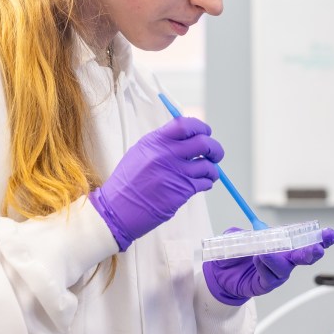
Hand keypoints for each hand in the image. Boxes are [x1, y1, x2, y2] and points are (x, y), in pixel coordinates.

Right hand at [90, 117, 223, 250]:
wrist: (118, 209)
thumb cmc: (128, 183)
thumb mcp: (140, 153)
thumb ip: (162, 143)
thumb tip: (187, 137)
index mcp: (155, 141)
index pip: (185, 125)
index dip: (200, 127)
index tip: (205, 132)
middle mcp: (167, 154)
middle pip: (204, 143)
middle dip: (215, 149)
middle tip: (215, 154)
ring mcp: (176, 173)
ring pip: (209, 166)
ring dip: (212, 170)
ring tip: (208, 173)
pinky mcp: (182, 191)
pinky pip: (205, 183)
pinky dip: (207, 183)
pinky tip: (201, 185)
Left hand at [203, 227, 333, 304]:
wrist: (221, 273)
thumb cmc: (235, 253)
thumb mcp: (236, 236)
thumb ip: (242, 231)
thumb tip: (248, 230)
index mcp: (283, 244)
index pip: (304, 239)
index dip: (320, 238)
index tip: (330, 234)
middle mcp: (285, 259)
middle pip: (304, 257)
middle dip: (313, 252)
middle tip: (316, 249)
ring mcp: (277, 272)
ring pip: (286, 268)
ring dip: (277, 259)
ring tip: (263, 253)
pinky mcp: (267, 284)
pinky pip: (270, 277)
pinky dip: (264, 266)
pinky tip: (257, 259)